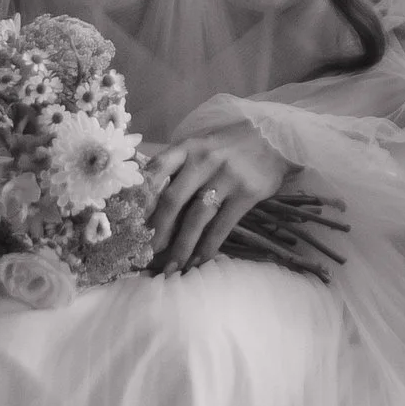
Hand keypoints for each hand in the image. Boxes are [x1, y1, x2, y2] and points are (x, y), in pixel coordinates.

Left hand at [147, 121, 293, 272]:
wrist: (275, 137)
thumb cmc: (229, 146)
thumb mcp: (201, 145)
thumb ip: (178, 166)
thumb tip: (148, 201)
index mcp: (187, 146)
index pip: (156, 169)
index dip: (140, 196)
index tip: (129, 221)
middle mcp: (204, 159)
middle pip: (172, 199)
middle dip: (157, 230)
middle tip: (145, 254)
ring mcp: (227, 176)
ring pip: (197, 217)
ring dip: (182, 246)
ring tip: (172, 267)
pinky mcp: (247, 193)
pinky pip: (222, 226)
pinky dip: (208, 247)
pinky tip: (199, 261)